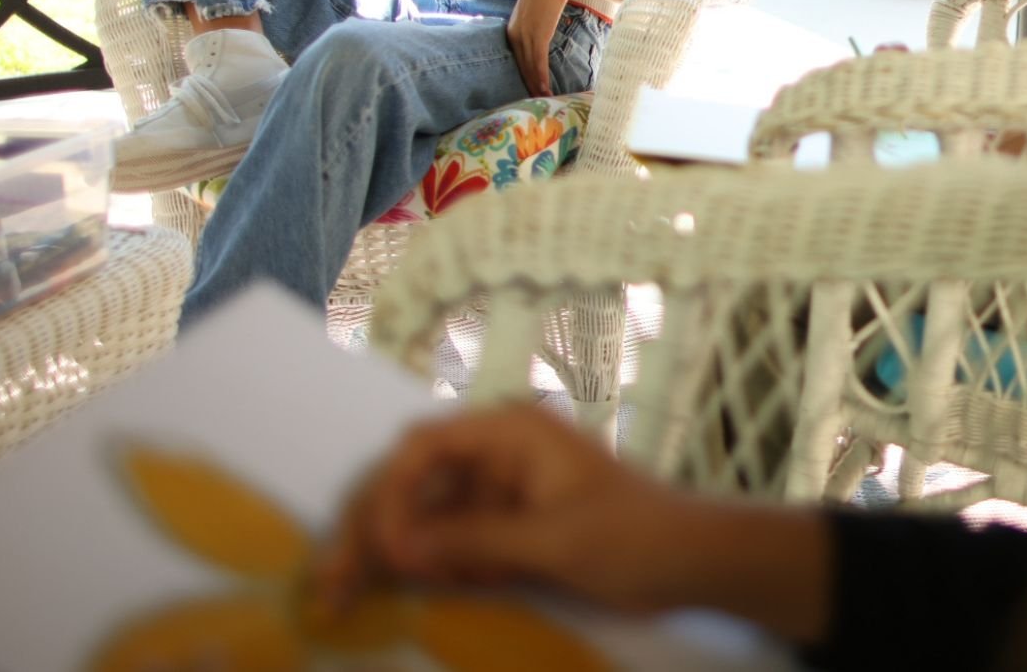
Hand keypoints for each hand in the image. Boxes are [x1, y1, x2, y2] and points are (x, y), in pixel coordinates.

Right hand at [318, 407, 834, 645]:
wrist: (693, 561)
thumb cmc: (633, 535)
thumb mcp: (551, 539)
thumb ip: (471, 539)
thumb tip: (394, 544)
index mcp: (511, 430)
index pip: (424, 448)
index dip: (390, 497)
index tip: (381, 550)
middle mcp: (497, 450)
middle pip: (411, 481)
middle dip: (370, 528)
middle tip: (332, 584)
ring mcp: (500, 487)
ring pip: (422, 514)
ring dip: (388, 552)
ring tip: (345, 595)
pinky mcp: (506, 522)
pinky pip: (449, 538)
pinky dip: (428, 564)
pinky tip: (411, 589)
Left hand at [507, 0, 570, 96]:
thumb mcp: (532, 16)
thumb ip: (531, 29)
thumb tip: (537, 41)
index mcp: (511, 33)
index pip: (516, 61)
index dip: (522, 78)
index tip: (529, 92)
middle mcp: (514, 36)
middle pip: (520, 67)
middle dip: (527, 86)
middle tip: (534, 104)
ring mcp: (525, 36)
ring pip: (528, 67)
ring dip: (535, 86)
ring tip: (542, 100)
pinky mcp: (537, 34)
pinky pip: (538, 60)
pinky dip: (541, 76)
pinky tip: (544, 88)